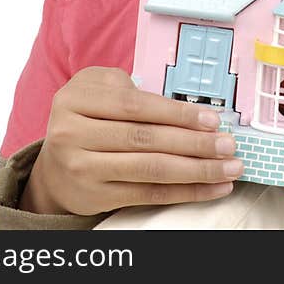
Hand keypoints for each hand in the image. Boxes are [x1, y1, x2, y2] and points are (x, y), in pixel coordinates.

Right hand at [19, 66, 240, 215]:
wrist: (54, 166)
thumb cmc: (87, 117)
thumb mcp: (96, 88)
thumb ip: (129, 87)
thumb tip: (185, 110)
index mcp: (75, 100)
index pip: (135, 106)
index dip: (176, 113)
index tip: (212, 119)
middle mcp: (72, 134)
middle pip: (145, 139)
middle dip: (195, 143)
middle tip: (228, 145)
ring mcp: (82, 168)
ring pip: (150, 169)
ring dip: (197, 170)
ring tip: (228, 168)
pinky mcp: (94, 196)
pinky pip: (147, 194)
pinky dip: (185, 192)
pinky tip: (211, 188)